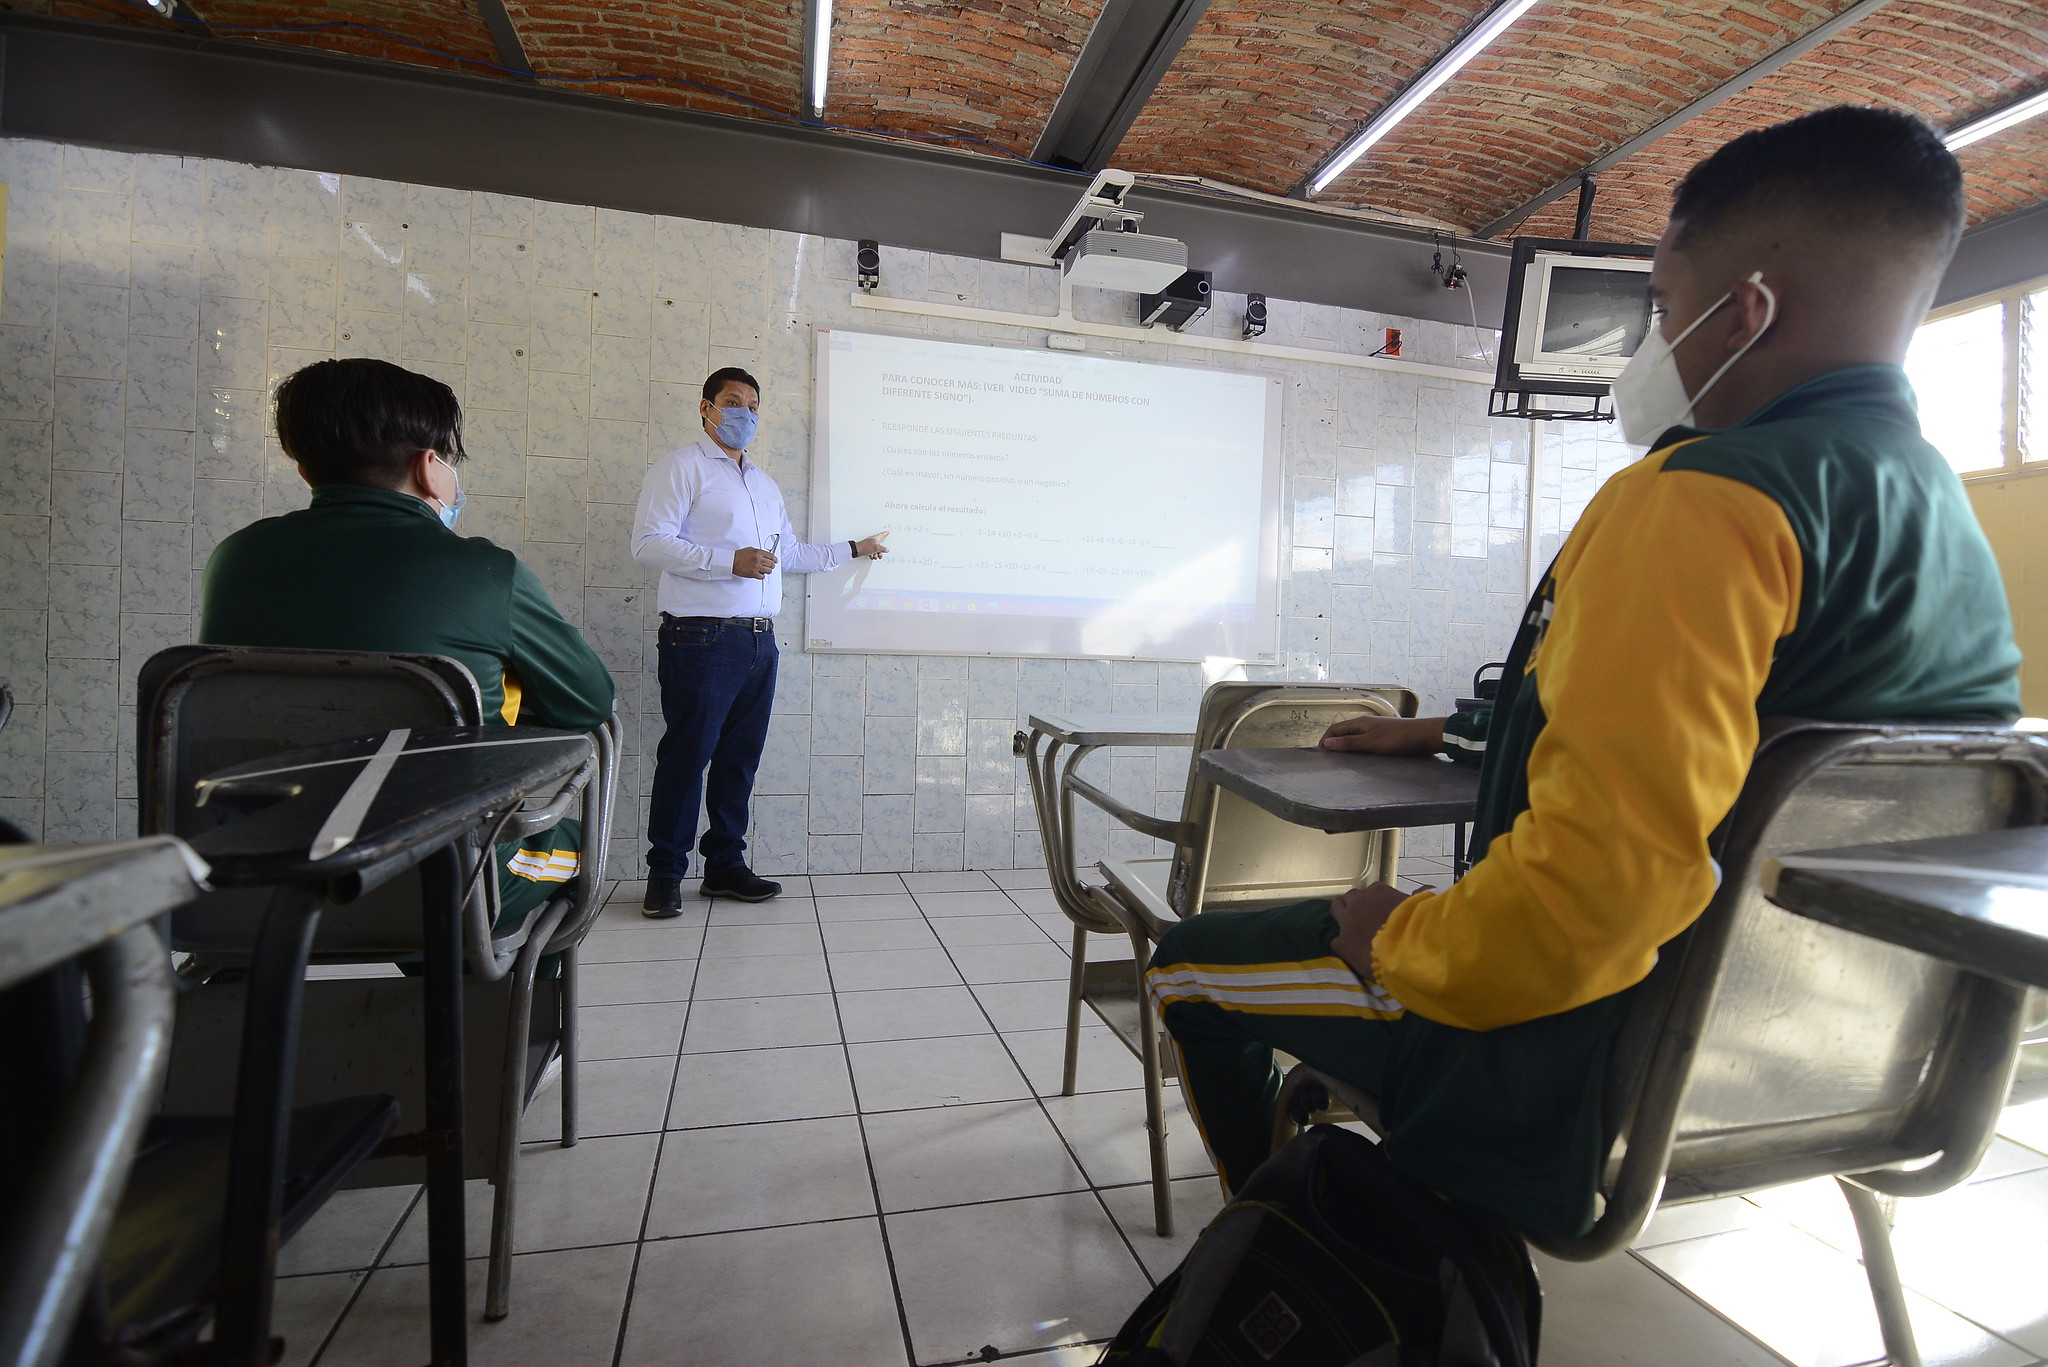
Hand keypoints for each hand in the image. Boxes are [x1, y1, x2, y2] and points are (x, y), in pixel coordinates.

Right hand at [733, 547, 777, 578]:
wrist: (731, 561)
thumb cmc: (739, 555)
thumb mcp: (750, 549)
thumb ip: (759, 552)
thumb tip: (765, 555)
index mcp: (758, 553)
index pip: (771, 556)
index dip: (775, 559)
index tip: (776, 561)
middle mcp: (758, 560)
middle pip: (771, 564)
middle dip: (772, 565)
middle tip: (771, 566)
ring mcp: (756, 567)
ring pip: (769, 571)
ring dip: (768, 571)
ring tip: (765, 570)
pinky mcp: (753, 574)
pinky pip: (762, 577)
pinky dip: (762, 576)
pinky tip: (760, 574)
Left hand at [855, 530, 889, 559]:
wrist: (857, 550)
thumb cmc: (865, 547)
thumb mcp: (876, 548)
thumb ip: (883, 548)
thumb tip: (887, 549)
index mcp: (876, 538)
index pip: (882, 534)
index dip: (886, 533)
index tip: (888, 531)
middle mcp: (873, 541)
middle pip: (880, 545)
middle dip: (881, 551)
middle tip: (880, 555)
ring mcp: (870, 545)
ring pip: (876, 550)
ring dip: (876, 554)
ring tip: (875, 556)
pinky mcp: (867, 549)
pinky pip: (872, 552)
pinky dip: (873, 555)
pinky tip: (872, 556)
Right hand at [1319, 715, 1446, 754]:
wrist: (1424, 736)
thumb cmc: (1398, 738)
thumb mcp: (1370, 742)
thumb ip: (1349, 743)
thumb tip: (1327, 744)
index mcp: (1360, 723)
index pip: (1335, 729)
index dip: (1325, 740)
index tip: (1321, 754)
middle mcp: (1367, 725)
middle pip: (1344, 733)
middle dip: (1335, 744)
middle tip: (1330, 760)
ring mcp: (1377, 731)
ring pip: (1356, 738)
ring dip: (1347, 748)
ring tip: (1344, 762)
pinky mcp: (1386, 738)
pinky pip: (1366, 743)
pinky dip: (1360, 750)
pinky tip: (1363, 760)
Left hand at [1327, 880, 1422, 984]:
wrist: (1404, 953)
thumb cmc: (1416, 926)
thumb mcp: (1423, 905)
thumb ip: (1422, 895)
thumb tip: (1425, 889)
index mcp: (1378, 892)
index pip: (1373, 890)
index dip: (1377, 899)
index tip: (1383, 907)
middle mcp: (1359, 903)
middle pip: (1351, 896)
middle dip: (1356, 903)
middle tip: (1363, 914)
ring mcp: (1347, 922)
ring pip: (1336, 908)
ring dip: (1342, 913)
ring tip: (1348, 923)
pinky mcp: (1342, 943)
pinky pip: (1335, 939)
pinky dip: (1342, 942)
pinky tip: (1348, 949)